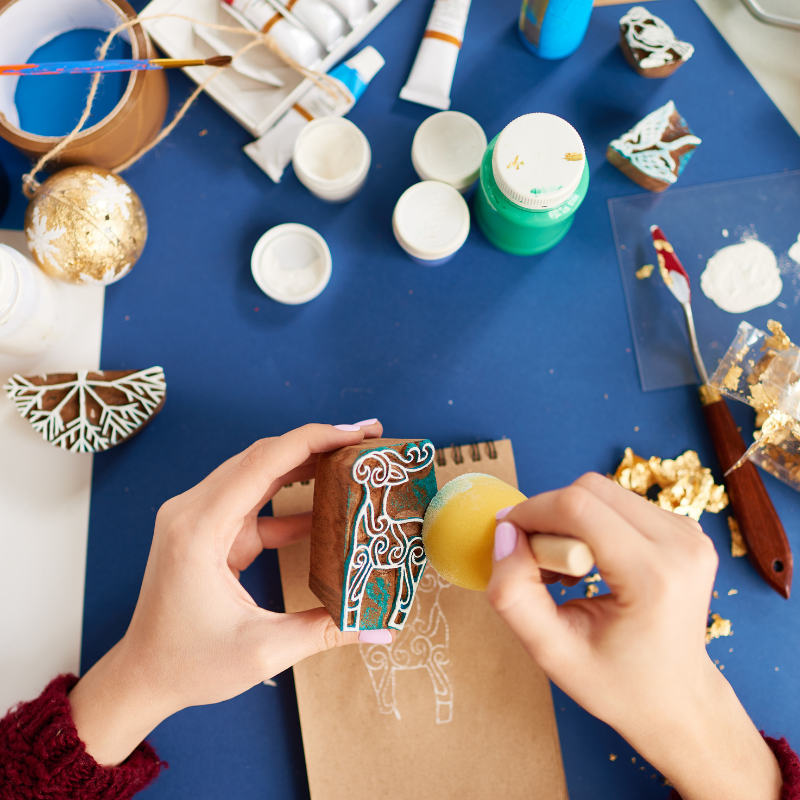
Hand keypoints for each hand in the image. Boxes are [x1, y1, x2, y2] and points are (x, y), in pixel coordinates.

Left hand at [69, 421, 383, 765]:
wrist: (142, 676)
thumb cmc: (188, 664)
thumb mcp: (263, 651)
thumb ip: (324, 630)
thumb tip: (380, 626)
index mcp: (199, 528)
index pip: (262, 463)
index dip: (312, 441)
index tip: (355, 434)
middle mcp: (193, 510)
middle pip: (262, 457)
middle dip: (316, 444)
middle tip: (365, 441)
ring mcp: (199, 517)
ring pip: (258, 472)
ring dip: (304, 464)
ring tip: (351, 459)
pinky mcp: (210, 531)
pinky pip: (255, 500)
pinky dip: (290, 498)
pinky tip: (327, 503)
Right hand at [487, 473, 780, 799]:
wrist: (678, 700)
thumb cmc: (618, 684)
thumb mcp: (552, 653)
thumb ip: (514, 594)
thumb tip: (505, 534)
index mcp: (655, 577)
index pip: (578, 507)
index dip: (531, 512)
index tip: (508, 539)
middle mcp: (682, 545)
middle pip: (590, 489)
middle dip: (548, 515)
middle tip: (537, 563)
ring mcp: (689, 534)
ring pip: (602, 491)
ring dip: (568, 519)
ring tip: (563, 570)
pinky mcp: (685, 530)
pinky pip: (619, 502)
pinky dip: (590, 523)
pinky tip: (586, 563)